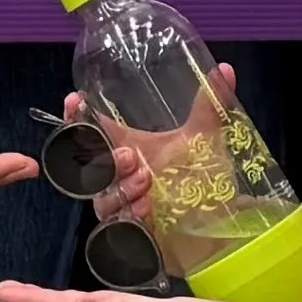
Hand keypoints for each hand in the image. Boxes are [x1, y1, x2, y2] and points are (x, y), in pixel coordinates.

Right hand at [56, 64, 238, 219]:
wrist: (221, 222)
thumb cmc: (206, 177)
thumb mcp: (207, 137)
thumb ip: (212, 103)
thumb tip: (226, 68)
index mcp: (129, 147)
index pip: (91, 130)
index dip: (76, 116)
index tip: (75, 100)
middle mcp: (119, 176)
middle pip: (90, 166)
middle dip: (105, 159)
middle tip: (130, 155)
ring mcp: (123, 205)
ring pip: (103, 198)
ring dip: (121, 189)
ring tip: (147, 182)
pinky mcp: (130, 233)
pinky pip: (117, 226)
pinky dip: (130, 217)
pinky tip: (147, 211)